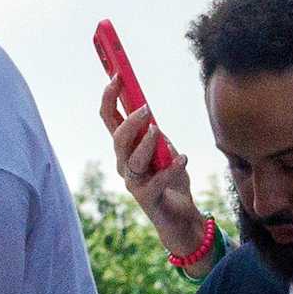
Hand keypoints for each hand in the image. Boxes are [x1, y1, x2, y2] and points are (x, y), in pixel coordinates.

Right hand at [98, 79, 204, 254]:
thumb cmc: (172, 180)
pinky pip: (156, 182)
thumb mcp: (167, 150)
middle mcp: (124, 165)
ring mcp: (134, 183)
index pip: (110, 119)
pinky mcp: (147, 200)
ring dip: (145, 143)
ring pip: (132, 160)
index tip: (117, 75)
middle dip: (129, 122)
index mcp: (127, 149)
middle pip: (117, 139)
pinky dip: (170, 168)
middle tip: (145, 108)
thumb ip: (157, 134)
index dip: (110, 97)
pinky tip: (182, 158)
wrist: (182, 218)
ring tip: (158, 130)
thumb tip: (149, 113)